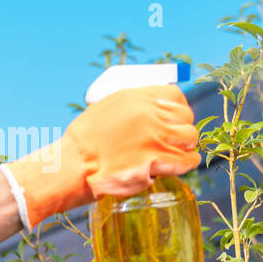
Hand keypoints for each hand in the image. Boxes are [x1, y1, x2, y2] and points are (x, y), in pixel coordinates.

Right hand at [0, 84, 199, 228]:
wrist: (73, 166)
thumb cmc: (83, 143)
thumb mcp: (105, 109)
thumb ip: (130, 108)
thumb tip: (150, 111)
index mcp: (135, 97)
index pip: (174, 95)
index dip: (179, 108)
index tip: (177, 118)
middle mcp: (148, 113)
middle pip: (186, 117)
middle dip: (184, 129)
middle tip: (177, 140)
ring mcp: (155, 137)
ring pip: (189, 138)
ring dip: (186, 147)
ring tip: (178, 153)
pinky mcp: (157, 160)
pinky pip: (186, 160)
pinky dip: (187, 164)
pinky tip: (181, 165)